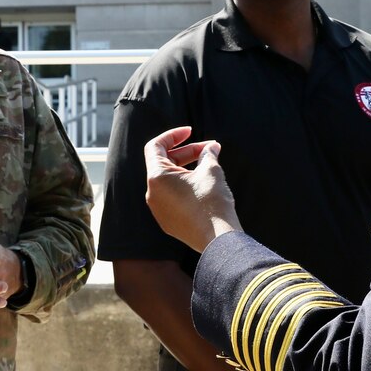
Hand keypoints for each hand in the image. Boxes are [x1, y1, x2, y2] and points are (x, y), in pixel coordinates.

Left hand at [143, 127, 241, 253]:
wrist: (218, 239)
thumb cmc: (212, 203)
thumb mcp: (211, 170)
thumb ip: (208, 154)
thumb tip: (211, 148)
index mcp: (157, 178)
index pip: (156, 146)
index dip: (173, 135)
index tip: (191, 131)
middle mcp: (152, 194)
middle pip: (164, 163)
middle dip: (187, 153)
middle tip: (210, 149)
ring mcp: (158, 210)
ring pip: (169, 181)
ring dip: (187, 169)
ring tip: (209, 166)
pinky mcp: (168, 222)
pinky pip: (172, 198)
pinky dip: (185, 186)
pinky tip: (204, 186)